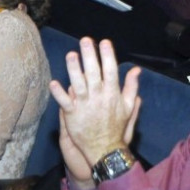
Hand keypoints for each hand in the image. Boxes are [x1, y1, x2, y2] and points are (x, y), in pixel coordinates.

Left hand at [50, 37, 141, 178]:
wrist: (105, 149)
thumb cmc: (117, 127)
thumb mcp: (129, 106)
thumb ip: (132, 86)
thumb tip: (136, 69)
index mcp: (112, 94)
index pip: (111, 71)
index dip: (108, 56)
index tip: (104, 42)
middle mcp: (98, 97)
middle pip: (93, 73)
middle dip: (89, 56)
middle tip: (85, 40)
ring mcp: (84, 106)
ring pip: (78, 84)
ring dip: (74, 69)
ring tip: (71, 55)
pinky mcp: (72, 115)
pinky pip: (64, 102)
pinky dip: (59, 93)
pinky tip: (54, 83)